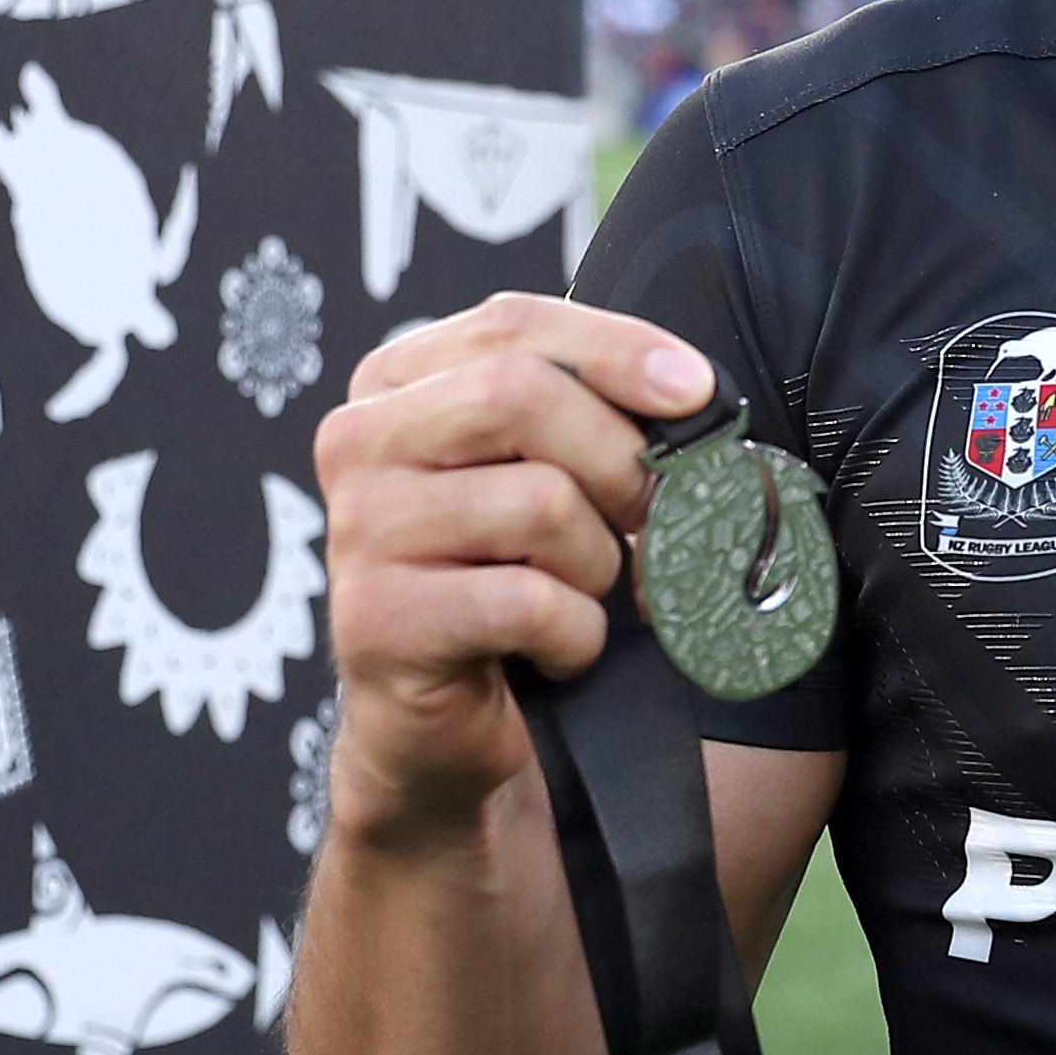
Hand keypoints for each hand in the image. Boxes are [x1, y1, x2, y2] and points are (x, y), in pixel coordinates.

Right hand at [310, 294, 711, 843]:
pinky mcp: (376, 620)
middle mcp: (360, 440)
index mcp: (397, 383)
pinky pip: (530, 602)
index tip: (696, 391)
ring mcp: (359, 530)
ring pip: (539, 503)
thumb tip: (689, 391)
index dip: (619, 350)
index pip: (515, 325)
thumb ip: (595, 416)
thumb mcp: (551, 476)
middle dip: (619, 461)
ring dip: (598, 564)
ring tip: (578, 596)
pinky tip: (555, 651)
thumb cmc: (511, 586)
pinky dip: (577, 634)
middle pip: (522, 394)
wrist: (447, 729)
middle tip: (653, 524)